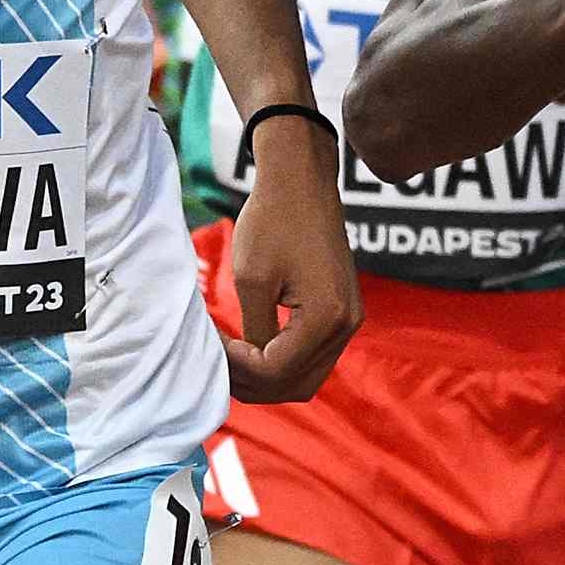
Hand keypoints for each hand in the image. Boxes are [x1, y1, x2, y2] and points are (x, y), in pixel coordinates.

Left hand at [217, 117, 359, 402]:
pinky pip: (312, 354)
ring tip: (233, 357)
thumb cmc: (272, 221)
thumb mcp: (252, 280)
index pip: (277, 371)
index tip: (215, 343)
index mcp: (326, 318)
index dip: (240, 368)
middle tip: (220, 362)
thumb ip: (254, 331)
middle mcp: (345, 325)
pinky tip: (251, 345)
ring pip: (306, 375)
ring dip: (268, 376)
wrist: (301, 180)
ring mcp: (348, 319)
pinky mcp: (341, 311)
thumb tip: (250, 367)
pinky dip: (282, 359)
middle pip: (297, 385)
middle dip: (254, 383)